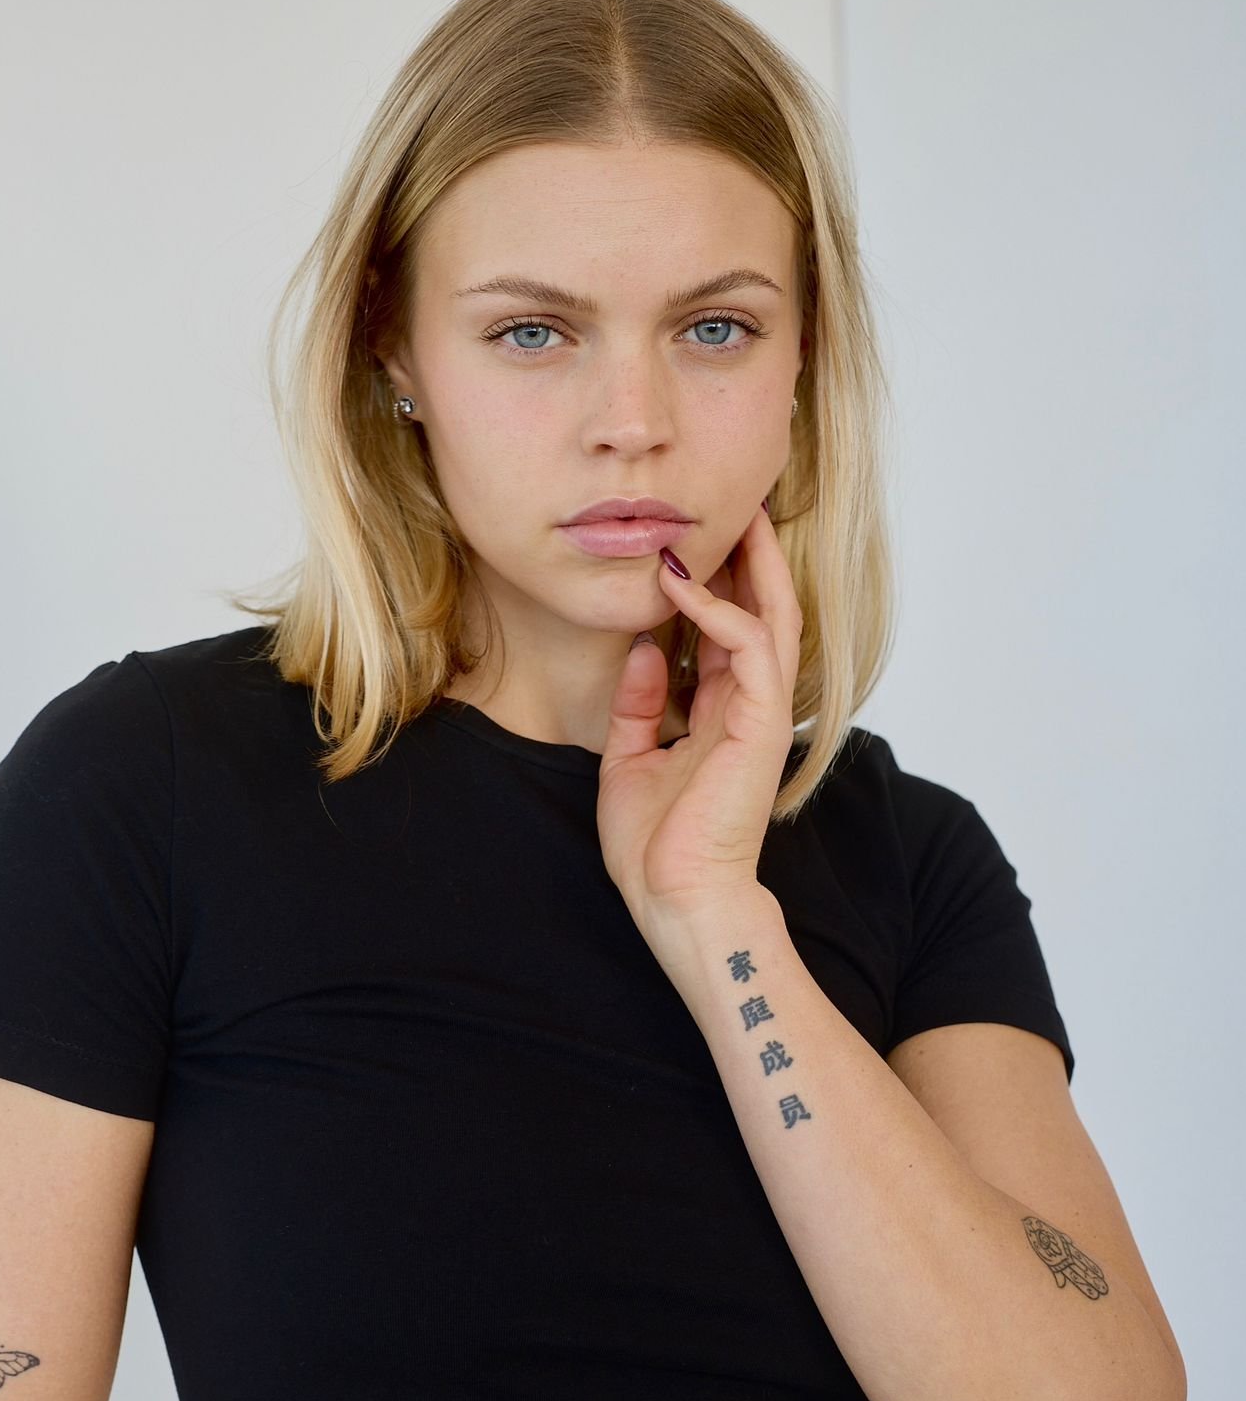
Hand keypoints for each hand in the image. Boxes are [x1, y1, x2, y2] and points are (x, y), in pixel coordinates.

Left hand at [597, 499, 802, 958]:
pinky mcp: (760, 724)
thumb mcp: (629, 761)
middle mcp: (748, 707)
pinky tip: (684, 583)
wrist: (676, 899)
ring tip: (735, 514)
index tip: (696, 537)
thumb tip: (642, 653)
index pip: (728, 631)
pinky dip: (719, 611)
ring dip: (752, 564)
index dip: (718, 582)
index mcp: (722, 715)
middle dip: (750, 556)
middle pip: (761, 611)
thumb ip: (637, 705)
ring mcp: (759, 714)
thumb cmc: (656, 848)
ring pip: (771, 617)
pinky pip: (750, 647)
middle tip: (735, 501)